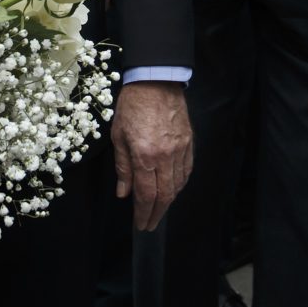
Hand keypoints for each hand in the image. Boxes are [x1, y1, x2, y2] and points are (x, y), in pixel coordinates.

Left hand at [112, 82, 192, 231]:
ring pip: (178, 185)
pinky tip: (173, 190)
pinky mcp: (189, 143)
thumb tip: (124, 193)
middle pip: (165, 195)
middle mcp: (165, 156)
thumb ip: (123, 168)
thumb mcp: (118, 137)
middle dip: (157, 214)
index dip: (143, 214)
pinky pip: (186, 171)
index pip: (146, 195)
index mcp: (144, 156)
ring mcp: (180, 150)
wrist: (156, 81)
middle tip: (150, 225)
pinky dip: (180, 185)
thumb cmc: (132, 106)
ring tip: (159, 210)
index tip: (140, 225)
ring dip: (169, 201)